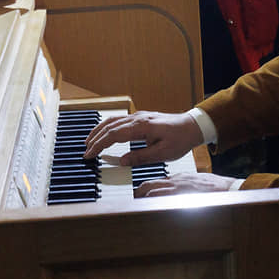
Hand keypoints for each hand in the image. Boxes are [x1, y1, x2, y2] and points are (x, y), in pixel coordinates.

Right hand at [84, 111, 203, 165]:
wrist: (192, 126)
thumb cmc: (181, 139)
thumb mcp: (162, 154)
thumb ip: (140, 157)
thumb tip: (121, 161)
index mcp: (142, 127)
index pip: (113, 135)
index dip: (99, 145)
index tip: (90, 155)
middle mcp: (138, 118)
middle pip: (109, 126)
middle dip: (95, 139)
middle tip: (86, 151)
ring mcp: (139, 116)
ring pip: (113, 120)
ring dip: (99, 130)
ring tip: (90, 141)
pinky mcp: (141, 117)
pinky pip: (120, 120)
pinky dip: (108, 126)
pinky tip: (105, 133)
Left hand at [135, 172, 237, 196]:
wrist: (227, 188)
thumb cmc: (214, 187)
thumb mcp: (195, 182)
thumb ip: (183, 185)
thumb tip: (173, 192)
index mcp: (179, 178)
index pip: (157, 181)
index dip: (147, 187)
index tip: (140, 192)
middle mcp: (176, 181)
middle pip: (150, 184)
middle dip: (139, 191)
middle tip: (133, 198)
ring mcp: (179, 189)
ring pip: (153, 191)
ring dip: (143, 197)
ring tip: (136, 203)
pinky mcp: (182, 196)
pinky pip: (163, 199)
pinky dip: (154, 203)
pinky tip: (148, 208)